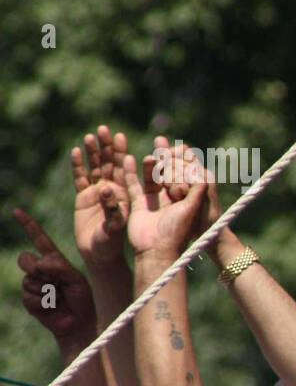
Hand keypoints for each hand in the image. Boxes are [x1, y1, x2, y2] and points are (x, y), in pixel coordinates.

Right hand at [14, 209, 95, 341]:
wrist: (80, 323)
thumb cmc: (82, 299)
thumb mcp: (76, 279)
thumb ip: (59, 268)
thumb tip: (40, 262)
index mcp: (54, 261)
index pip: (40, 240)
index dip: (28, 225)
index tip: (17, 212)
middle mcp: (41, 271)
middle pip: (25, 259)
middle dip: (36, 268)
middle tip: (53, 280)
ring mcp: (33, 285)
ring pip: (28, 280)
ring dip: (47, 290)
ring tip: (60, 297)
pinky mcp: (30, 301)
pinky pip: (29, 297)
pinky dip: (44, 302)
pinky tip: (53, 306)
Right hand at [71, 126, 130, 269]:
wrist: (99, 255)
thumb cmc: (114, 244)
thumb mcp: (118, 227)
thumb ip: (114, 210)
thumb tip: (107, 191)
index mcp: (129, 194)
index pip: (129, 170)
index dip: (126, 154)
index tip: (123, 137)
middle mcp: (115, 190)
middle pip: (112, 164)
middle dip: (108, 147)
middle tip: (105, 130)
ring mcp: (99, 192)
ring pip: (96, 168)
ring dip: (94, 152)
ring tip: (91, 136)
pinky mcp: (84, 197)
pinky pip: (81, 179)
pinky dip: (78, 166)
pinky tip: (76, 152)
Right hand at [125, 141, 209, 261]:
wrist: (157, 250)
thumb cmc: (177, 231)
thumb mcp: (191, 208)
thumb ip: (198, 189)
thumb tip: (203, 171)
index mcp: (185, 197)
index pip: (185, 173)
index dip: (183, 160)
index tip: (180, 148)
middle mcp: (170, 197)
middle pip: (168, 171)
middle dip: (166, 157)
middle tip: (162, 142)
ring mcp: (154, 200)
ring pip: (151, 176)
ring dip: (151, 164)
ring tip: (152, 155)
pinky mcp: (138, 204)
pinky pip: (132, 185)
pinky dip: (129, 172)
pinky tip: (127, 160)